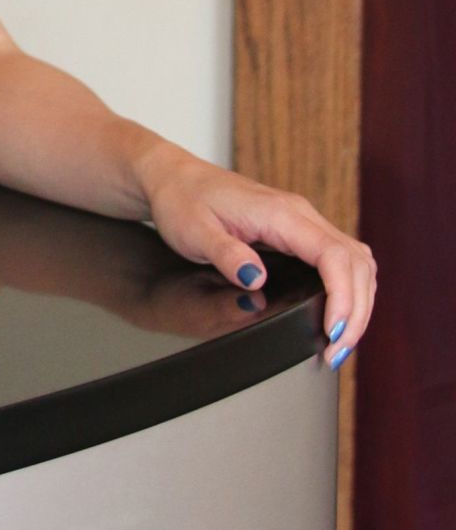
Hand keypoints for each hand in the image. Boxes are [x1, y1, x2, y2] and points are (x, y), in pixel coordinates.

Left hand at [139, 146, 375, 367]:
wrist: (174, 178)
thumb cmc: (182, 201)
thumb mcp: (194, 232)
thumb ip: (226, 254)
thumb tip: (257, 280)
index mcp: (280, 213)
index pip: (334, 256)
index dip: (343, 297)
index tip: (334, 333)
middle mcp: (300, 214)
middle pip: (356, 262)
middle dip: (355, 310)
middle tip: (338, 351)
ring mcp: (302, 221)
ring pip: (355, 261)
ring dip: (356, 301)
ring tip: (341, 341)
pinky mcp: (298, 231)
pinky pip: (339, 259)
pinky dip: (347, 289)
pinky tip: (336, 314)